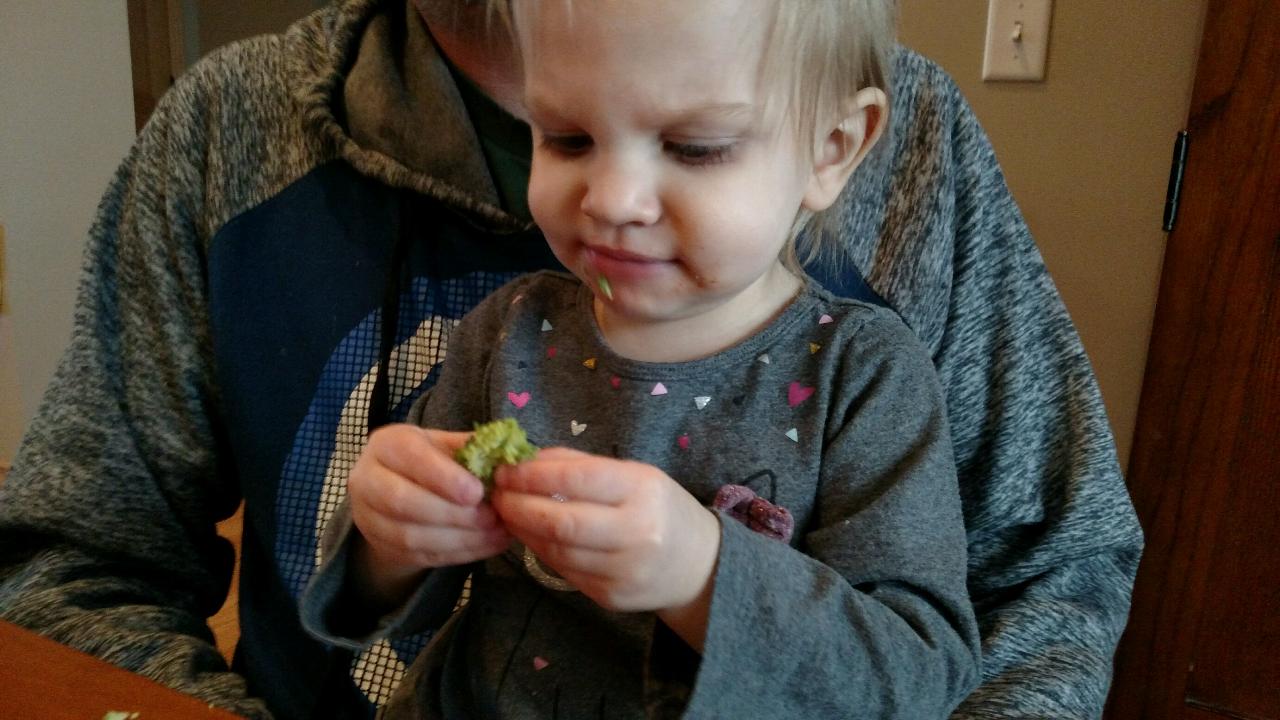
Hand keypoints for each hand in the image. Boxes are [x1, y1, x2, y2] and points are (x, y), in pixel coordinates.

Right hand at [347, 424, 510, 610]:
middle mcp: (367, 479)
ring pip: (409, 536)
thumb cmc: (430, 462)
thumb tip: (509, 455)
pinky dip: (457, 554)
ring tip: (495, 533)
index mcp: (386, 444)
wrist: (399, 491)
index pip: (410, 457)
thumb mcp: (447, 446)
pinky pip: (419, 556)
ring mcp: (369, 517)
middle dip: (452, 513)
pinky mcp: (381, 547)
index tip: (477, 492)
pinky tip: (486, 546)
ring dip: (458, 539)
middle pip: (403, 501)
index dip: (444, 477)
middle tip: (491, 517)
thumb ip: (473, 448)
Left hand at [491, 448, 720, 617]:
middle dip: (518, 507)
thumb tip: (525, 459)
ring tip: (507, 513)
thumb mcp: (633, 475)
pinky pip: (565, 571)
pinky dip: (542, 551)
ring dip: (523, 530)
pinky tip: (532, 536)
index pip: (578, 480)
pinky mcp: (612, 597)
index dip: (533, 475)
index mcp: (643, 490)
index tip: (505, 470)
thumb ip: (580, 465)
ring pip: (557, 551)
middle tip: (495, 495)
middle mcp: (638, 532)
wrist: (697, 564)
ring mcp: (625, 570)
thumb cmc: (657, 508)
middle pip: (562, 523)